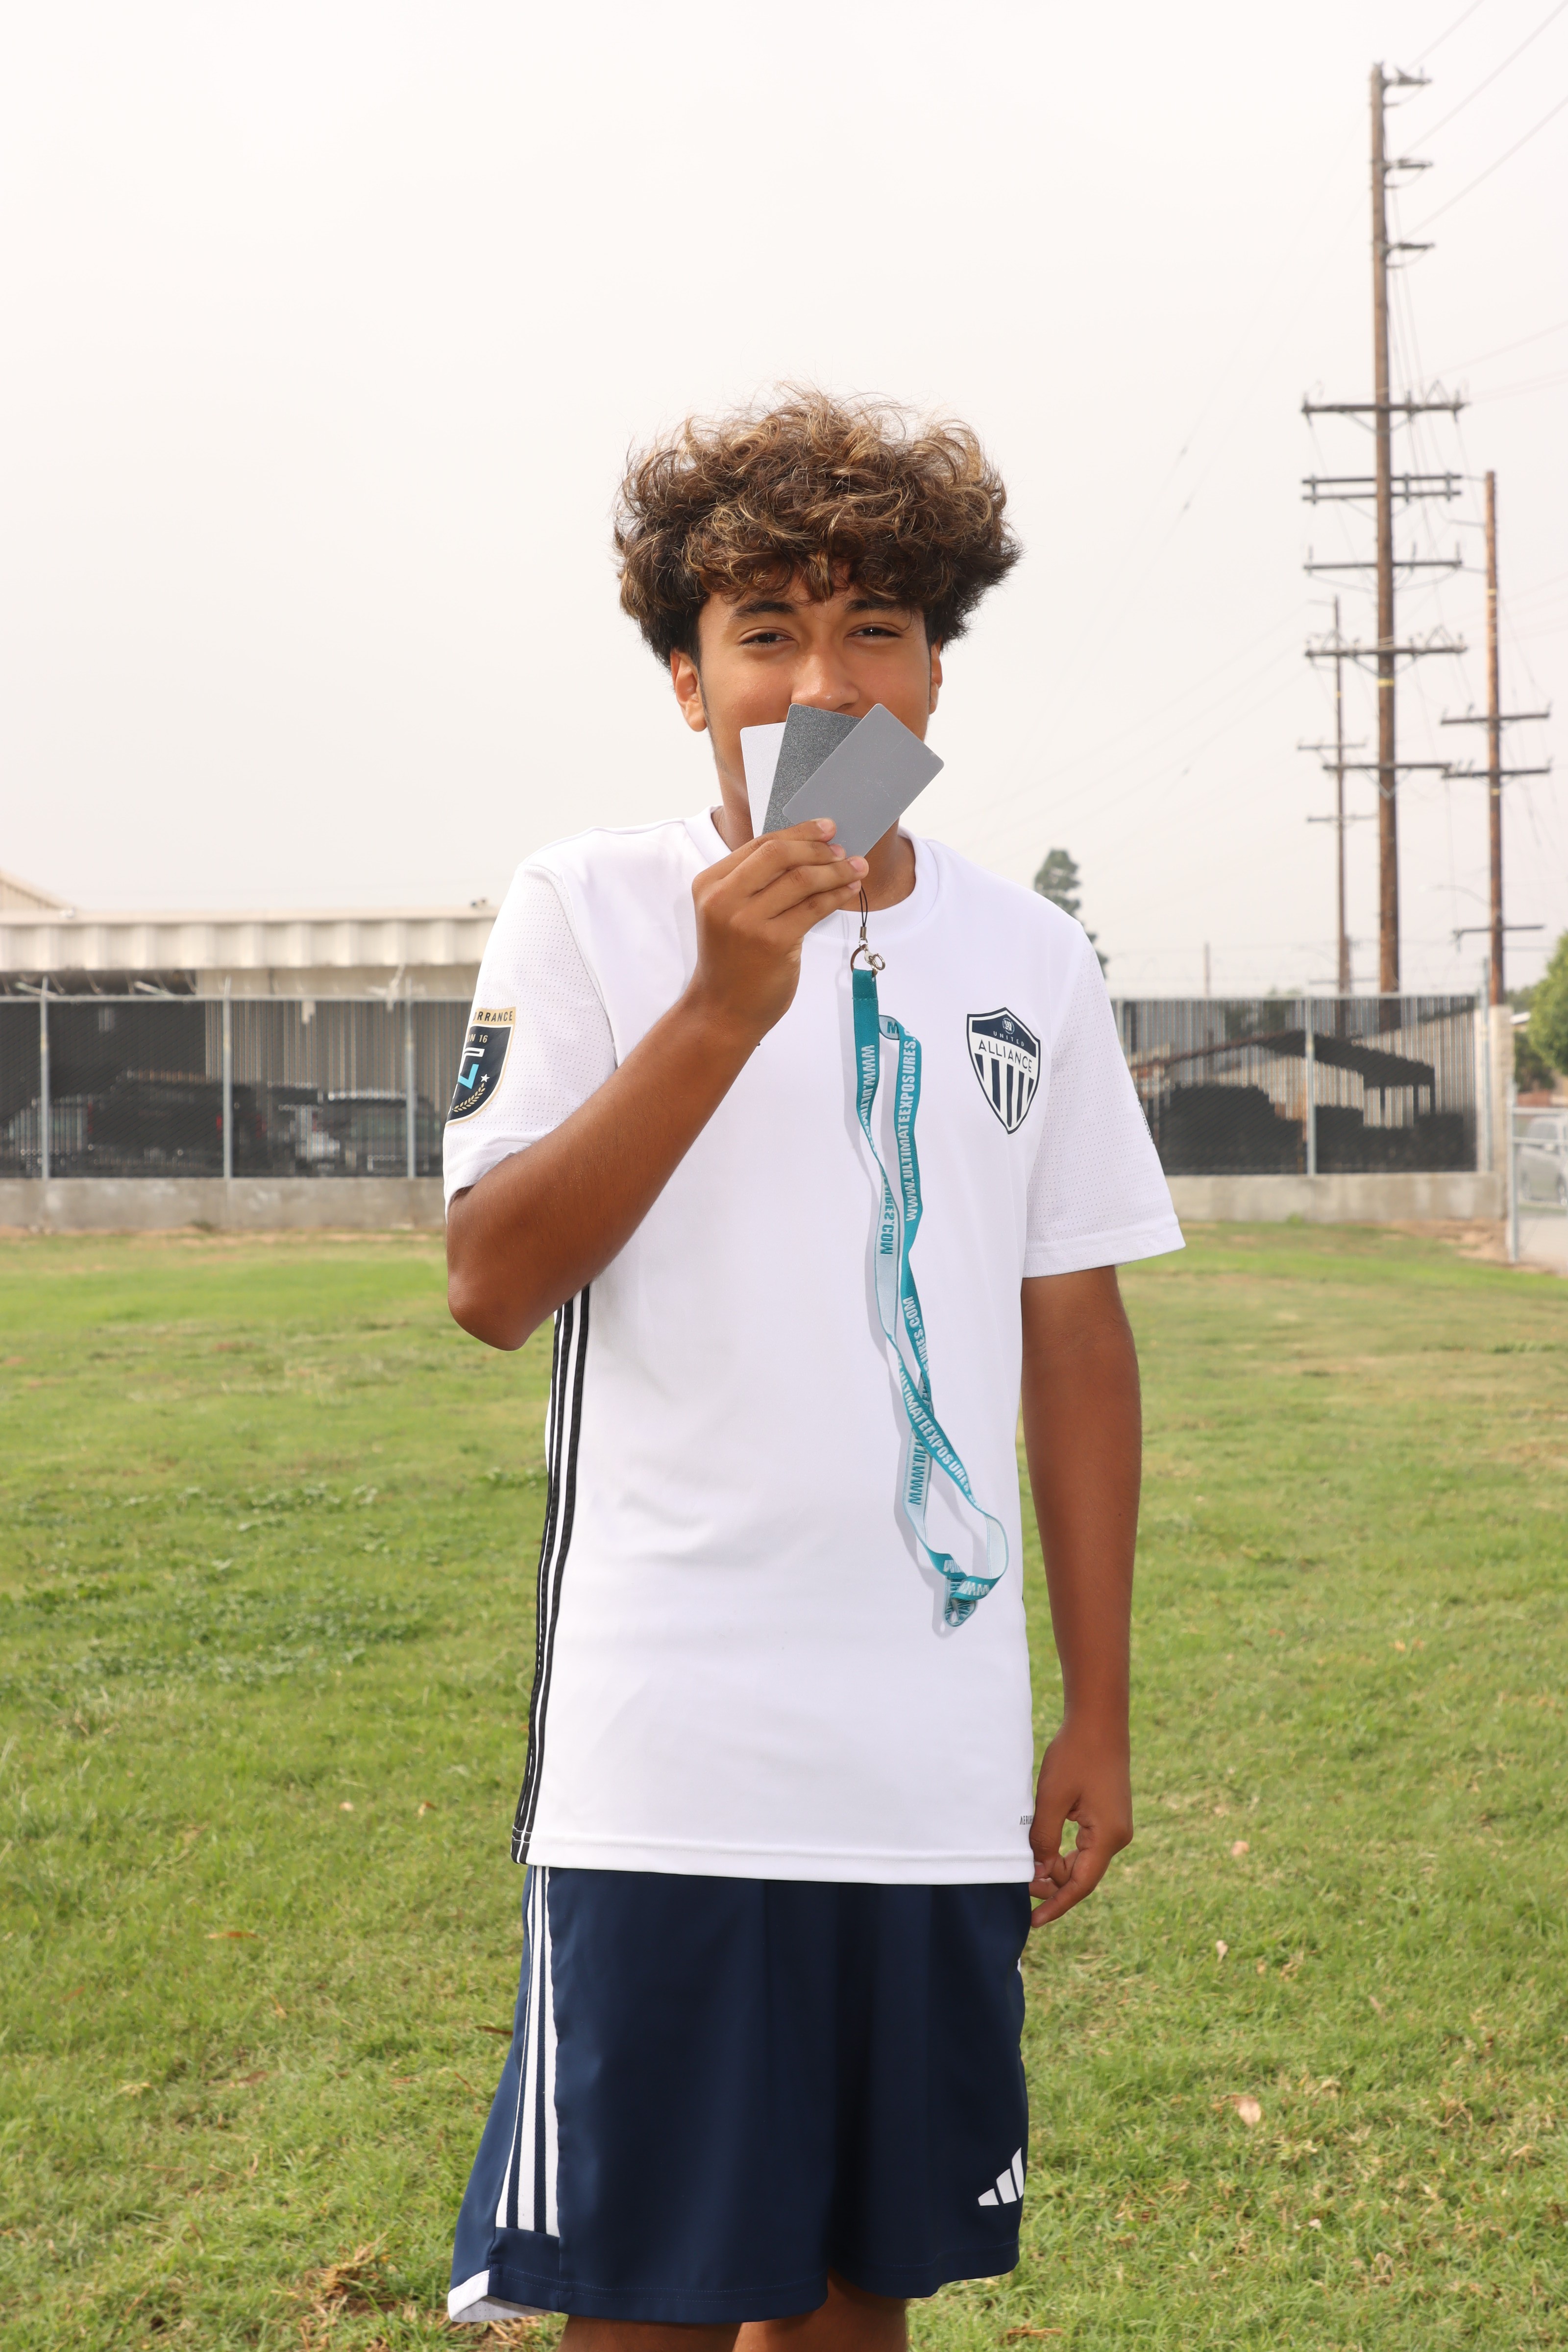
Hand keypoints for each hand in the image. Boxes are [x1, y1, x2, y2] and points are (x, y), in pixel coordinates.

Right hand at [686, 821, 867, 1043]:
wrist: (722, 1011)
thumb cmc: (732, 961)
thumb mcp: (730, 913)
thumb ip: (755, 883)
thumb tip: (806, 850)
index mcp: (710, 883)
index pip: (759, 844)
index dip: (798, 832)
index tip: (826, 828)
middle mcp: (723, 898)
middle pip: (779, 854)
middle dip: (817, 847)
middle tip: (843, 849)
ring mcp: (746, 921)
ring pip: (801, 879)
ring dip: (835, 870)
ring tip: (856, 868)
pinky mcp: (772, 942)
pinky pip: (813, 908)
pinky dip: (836, 895)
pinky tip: (850, 890)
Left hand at [1028, 1715, 1132, 1927]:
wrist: (1099, 1722)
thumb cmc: (1076, 1755)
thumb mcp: (1052, 1799)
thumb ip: (1044, 1838)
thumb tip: (1038, 1870)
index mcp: (1108, 1838)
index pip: (1080, 1885)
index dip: (1055, 1905)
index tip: (1033, 1921)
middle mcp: (1117, 1837)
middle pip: (1081, 1875)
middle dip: (1051, 1882)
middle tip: (1019, 1878)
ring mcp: (1115, 1826)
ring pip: (1081, 1860)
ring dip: (1055, 1864)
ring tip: (1027, 1859)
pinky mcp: (1108, 1815)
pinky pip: (1085, 1844)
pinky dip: (1063, 1849)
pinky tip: (1044, 1843)